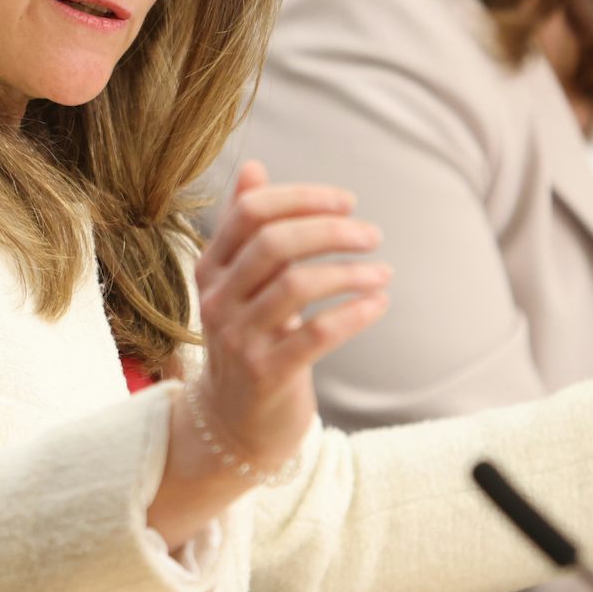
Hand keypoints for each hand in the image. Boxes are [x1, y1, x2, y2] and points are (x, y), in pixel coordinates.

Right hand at [190, 161, 391, 473]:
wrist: (231, 423)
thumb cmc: (249, 340)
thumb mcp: (240, 284)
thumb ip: (246, 229)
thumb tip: (253, 168)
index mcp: (210, 269)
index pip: (252, 213)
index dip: (303, 198)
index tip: (347, 201)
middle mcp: (217, 300)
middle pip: (273, 243)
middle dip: (330, 231)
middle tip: (372, 234)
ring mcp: (238, 339)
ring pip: (296, 285)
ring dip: (349, 272)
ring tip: (382, 273)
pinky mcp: (267, 374)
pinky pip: (316, 334)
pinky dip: (353, 313)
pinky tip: (378, 304)